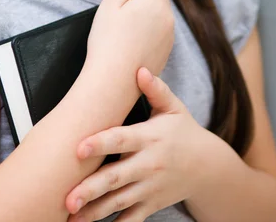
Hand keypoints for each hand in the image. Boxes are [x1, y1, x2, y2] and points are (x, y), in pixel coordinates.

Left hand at [65, 67, 209, 221]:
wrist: (208, 168)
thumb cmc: (184, 131)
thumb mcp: (174, 107)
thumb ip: (156, 89)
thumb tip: (140, 69)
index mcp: (149, 138)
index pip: (121, 139)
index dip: (100, 143)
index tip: (79, 148)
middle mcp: (148, 165)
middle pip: (116, 177)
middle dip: (91, 189)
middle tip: (68, 198)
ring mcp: (149, 188)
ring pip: (118, 202)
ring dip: (94, 212)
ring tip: (71, 218)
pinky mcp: (151, 205)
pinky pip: (131, 220)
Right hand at [86, 0, 174, 77]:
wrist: (114, 81)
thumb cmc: (108, 41)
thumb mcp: (109, 3)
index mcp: (155, 1)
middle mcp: (168, 17)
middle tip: (119, 9)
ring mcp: (168, 37)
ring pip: (158, 15)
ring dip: (144, 15)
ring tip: (121, 29)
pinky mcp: (165, 53)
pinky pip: (157, 33)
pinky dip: (146, 33)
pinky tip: (128, 44)